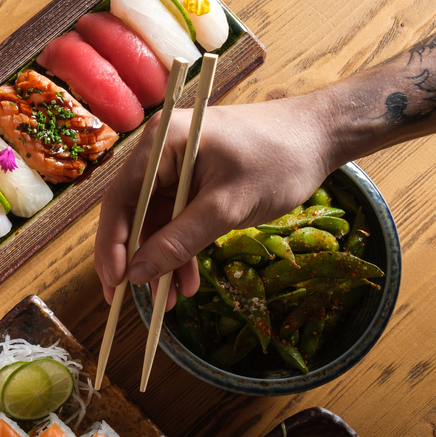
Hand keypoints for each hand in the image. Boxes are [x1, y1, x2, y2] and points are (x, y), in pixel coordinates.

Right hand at [94, 95, 336, 309]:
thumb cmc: (279, 159)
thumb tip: (137, 274)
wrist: (322, 136)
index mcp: (163, 144)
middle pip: (133, 213)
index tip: (116, 284)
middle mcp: (161, 152)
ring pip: (156, 223)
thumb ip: (179, 241)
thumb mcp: (227, 207)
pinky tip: (188, 280)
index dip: (113, 246)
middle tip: (138, 299)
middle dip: (140, 259)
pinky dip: (181, 249)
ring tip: (171, 300)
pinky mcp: (194, 180)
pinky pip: (177, 220)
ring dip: (163, 260)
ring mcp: (177, 166)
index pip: (121, 200)